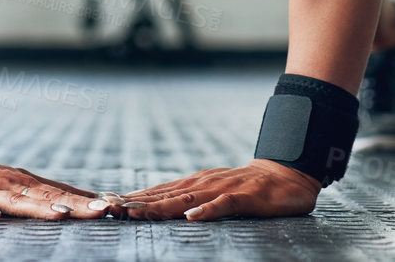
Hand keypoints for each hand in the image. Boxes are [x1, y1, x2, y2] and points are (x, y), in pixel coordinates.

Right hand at [0, 155, 113, 219]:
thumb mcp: (14, 185)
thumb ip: (44, 193)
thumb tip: (82, 200)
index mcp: (22, 182)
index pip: (58, 191)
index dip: (83, 200)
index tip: (109, 207)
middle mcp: (7, 183)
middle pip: (44, 195)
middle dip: (73, 203)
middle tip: (99, 210)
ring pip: (13, 199)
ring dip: (38, 207)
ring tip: (60, 214)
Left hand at [118, 159, 320, 220]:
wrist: (285, 176)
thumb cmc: (247, 188)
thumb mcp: (213, 193)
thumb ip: (190, 200)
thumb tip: (160, 208)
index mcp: (194, 185)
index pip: (159, 192)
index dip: (134, 199)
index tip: (109, 205)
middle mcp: (203, 184)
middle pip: (165, 195)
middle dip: (137, 203)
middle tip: (111, 209)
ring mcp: (223, 189)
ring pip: (187, 200)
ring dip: (161, 207)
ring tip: (138, 214)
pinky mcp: (244, 197)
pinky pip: (224, 205)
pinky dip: (208, 211)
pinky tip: (193, 218)